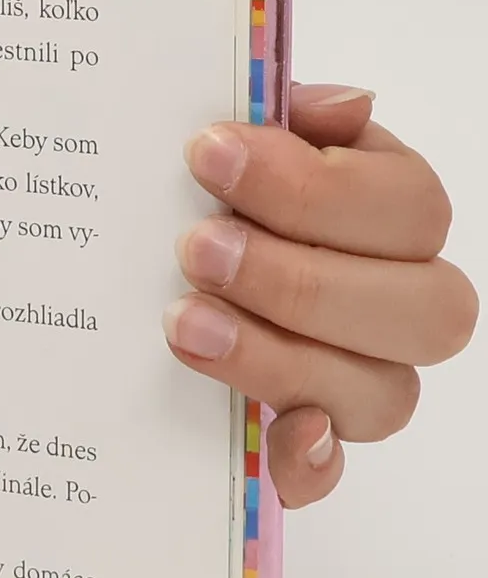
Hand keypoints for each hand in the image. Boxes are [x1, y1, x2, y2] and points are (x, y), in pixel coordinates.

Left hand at [165, 84, 475, 506]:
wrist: (161, 250)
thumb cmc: (215, 189)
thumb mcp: (246, 139)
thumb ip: (289, 118)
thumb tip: (342, 107)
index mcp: (393, 214)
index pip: (406, 207)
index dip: (313, 186)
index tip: (208, 152)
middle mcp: (402, 303)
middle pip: (417, 309)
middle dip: (299, 277)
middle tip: (196, 247)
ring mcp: (364, 378)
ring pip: (380, 392)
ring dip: (280, 356)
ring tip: (182, 321)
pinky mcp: (309, 442)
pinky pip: (330, 471)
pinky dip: (307, 461)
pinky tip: (273, 432)